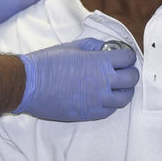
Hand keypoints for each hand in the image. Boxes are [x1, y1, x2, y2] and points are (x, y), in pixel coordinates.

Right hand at [14, 38, 138, 121]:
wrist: (30, 84)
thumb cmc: (48, 63)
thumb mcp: (73, 46)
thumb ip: (93, 47)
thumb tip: (104, 48)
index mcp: (100, 62)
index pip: (128, 58)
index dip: (128, 56)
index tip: (125, 56)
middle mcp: (103, 82)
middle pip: (131, 79)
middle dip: (131, 73)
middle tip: (125, 70)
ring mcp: (97, 100)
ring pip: (124, 99)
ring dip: (125, 91)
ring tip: (119, 86)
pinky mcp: (89, 114)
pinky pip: (109, 111)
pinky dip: (112, 104)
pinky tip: (105, 97)